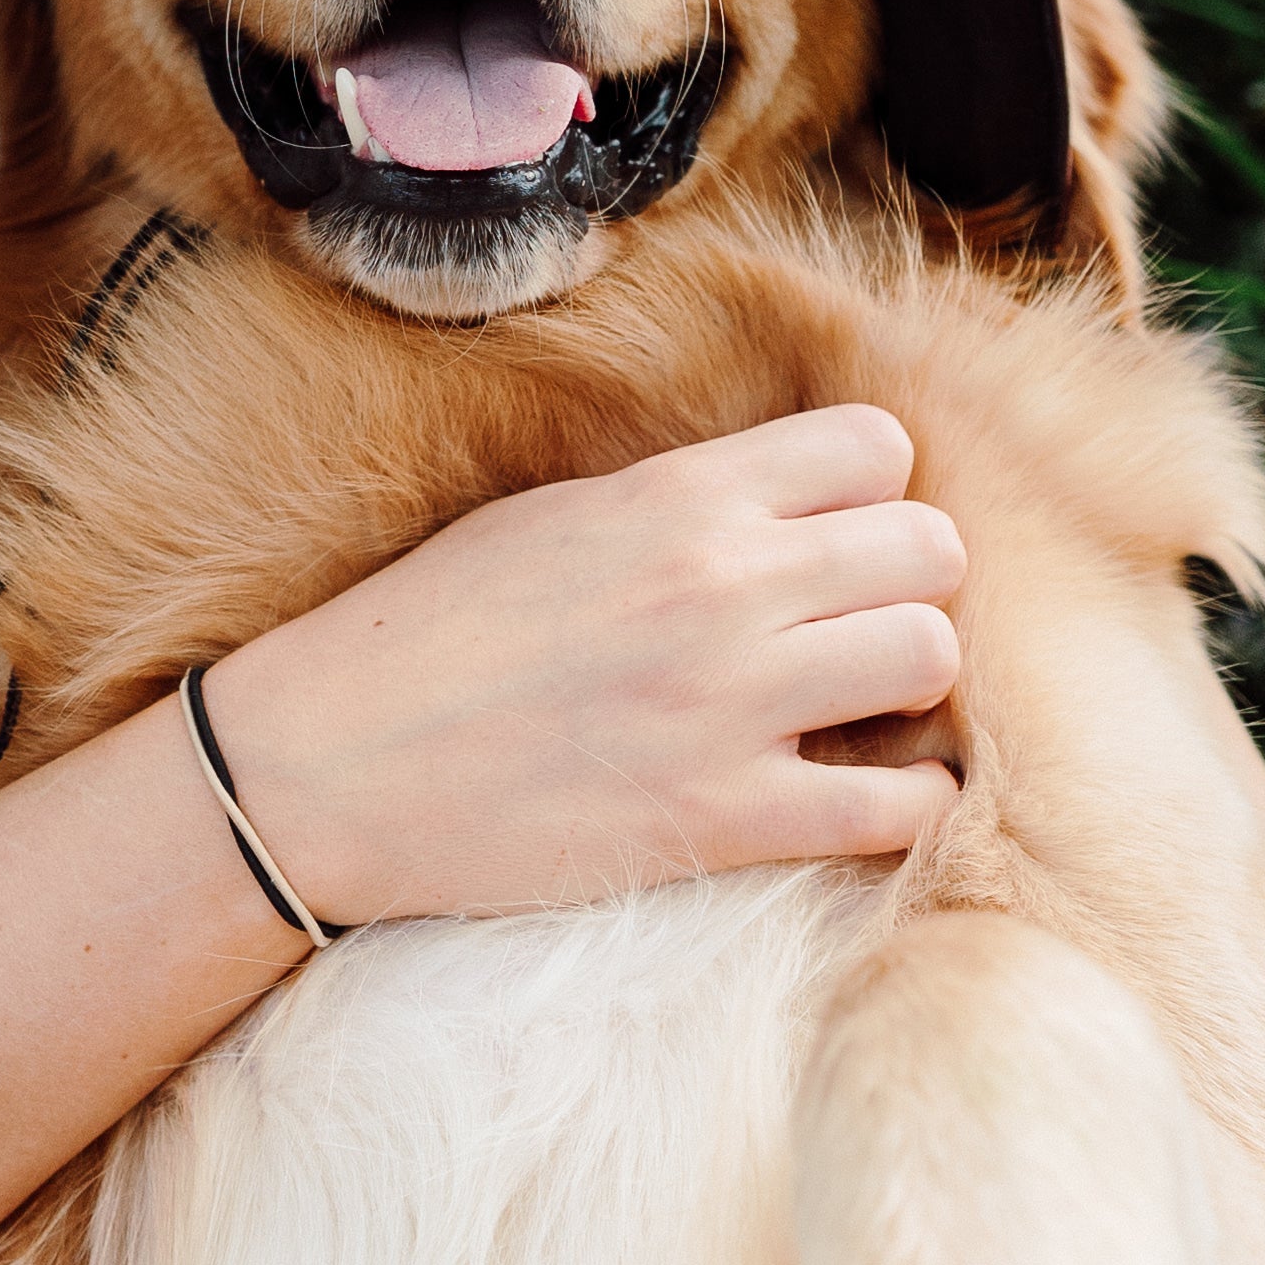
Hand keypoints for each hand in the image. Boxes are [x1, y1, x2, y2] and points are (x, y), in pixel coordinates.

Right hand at [209, 407, 963, 925]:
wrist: (332, 764)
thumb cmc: (427, 630)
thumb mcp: (551, 516)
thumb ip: (679, 500)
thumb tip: (781, 501)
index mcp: (677, 498)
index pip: (874, 446)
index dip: (870, 488)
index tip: (836, 528)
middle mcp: (720, 587)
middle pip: (932, 547)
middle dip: (910, 578)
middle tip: (859, 614)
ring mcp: (728, 706)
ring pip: (932, 656)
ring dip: (910, 678)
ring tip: (863, 698)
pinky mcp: (722, 819)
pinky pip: (897, 808)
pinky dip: (909, 802)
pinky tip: (875, 792)